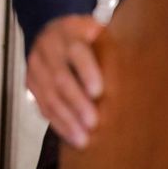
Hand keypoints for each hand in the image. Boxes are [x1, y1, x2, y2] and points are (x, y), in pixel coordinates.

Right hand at [26, 15, 103, 147]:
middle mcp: (47, 47)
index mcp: (68, 31)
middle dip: (76, 102)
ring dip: (66, 118)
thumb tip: (137, 69)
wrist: (52, 32)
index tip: (98, 92)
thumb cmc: (87, 36)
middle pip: (60, 77)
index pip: (75, 51)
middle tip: (93, 122)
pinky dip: (57, 122)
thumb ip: (110, 45)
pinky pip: (42, 105)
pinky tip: (71, 136)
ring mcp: (35, 66)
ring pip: (49, 95)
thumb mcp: (98, 30)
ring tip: (83, 138)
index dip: (86, 71)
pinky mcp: (30, 82)